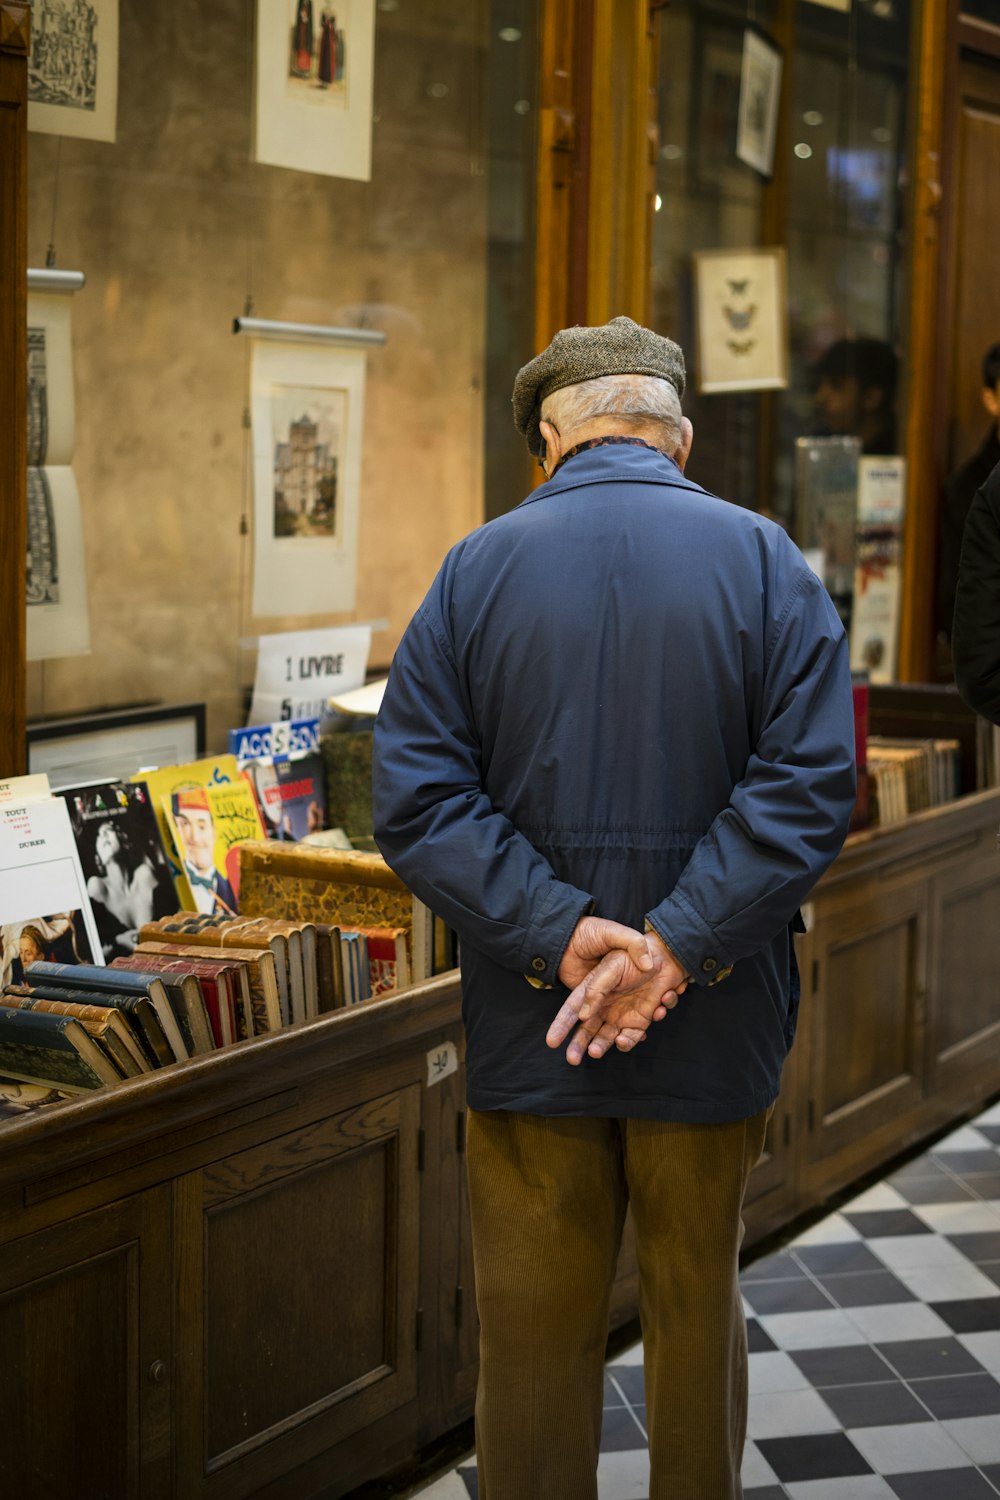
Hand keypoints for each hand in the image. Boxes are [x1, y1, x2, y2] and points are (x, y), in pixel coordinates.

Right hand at [548, 930, 689, 1065]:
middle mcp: (603, 1007)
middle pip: (586, 1031)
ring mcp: (620, 1016)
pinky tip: (628, 1037)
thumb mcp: (611, 968)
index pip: (571, 1011)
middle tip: (572, 1059)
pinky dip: (629, 1041)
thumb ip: (596, 989)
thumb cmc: (633, 959)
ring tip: (596, 1051)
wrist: (664, 959)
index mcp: (592, 992)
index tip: (551, 1042)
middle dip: (577, 1046)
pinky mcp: (638, 1022)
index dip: (560, 1026)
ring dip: (600, 1047)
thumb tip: (582, 1015)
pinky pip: (631, 1038)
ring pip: (606, 1039)